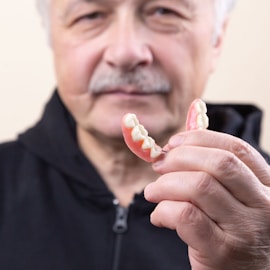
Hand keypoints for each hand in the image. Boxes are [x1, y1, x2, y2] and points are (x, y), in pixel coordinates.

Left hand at [144, 130, 269, 269]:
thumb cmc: (230, 231)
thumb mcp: (233, 200)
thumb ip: (213, 174)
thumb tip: (174, 147)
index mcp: (265, 185)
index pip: (236, 148)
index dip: (200, 139)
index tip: (173, 142)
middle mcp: (264, 205)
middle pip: (218, 163)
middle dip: (180, 158)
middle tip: (159, 165)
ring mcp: (246, 229)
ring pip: (199, 186)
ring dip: (165, 184)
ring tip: (152, 192)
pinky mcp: (224, 252)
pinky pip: (186, 216)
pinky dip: (164, 210)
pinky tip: (159, 217)